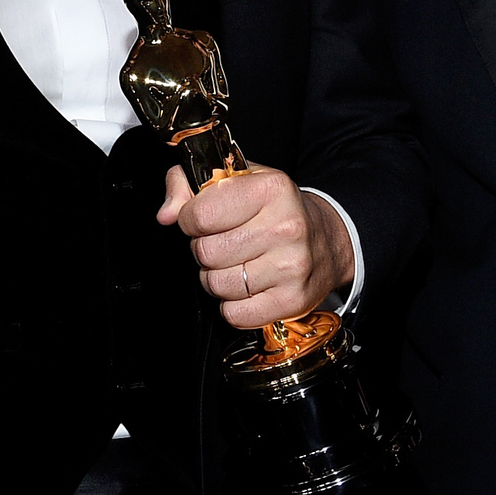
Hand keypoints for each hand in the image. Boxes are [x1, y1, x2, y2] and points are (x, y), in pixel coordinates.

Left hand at [158, 165, 353, 329]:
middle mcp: (286, 227)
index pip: (199, 214)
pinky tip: (249, 286)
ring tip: (237, 263)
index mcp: (271, 189)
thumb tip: (167, 213)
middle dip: (205, 249)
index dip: (190, 219)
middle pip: (206, 252)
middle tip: (225, 242)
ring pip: (216, 285)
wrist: (329, 240)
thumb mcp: (237, 180)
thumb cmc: (277, 209)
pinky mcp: (293, 300)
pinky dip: (233, 305)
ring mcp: (292, 267)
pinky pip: (234, 314)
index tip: (202, 219)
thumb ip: (189, 185)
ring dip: (217, 278)